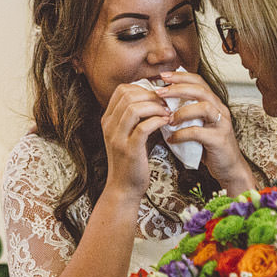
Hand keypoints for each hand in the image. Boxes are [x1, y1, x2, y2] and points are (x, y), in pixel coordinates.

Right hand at [99, 83, 172, 197]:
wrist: (123, 188)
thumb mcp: (127, 135)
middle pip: (128, 94)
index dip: (143, 88)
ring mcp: (117, 137)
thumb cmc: (131, 161)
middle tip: (166, 102)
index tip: (158, 96)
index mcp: (108, 119)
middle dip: (151, 95)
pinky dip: (158, 121)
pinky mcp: (129, 149)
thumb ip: (135, 117)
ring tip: (168, 112)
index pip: (122, 90)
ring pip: (135, 107)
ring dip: (156, 107)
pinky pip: (144, 126)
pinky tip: (166, 123)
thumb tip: (155, 98)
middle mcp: (109, 125)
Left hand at [158, 70, 253, 191]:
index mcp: (214, 103)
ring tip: (168, 119)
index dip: (181, 77)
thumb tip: (160, 105)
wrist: (228, 168)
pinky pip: (198, 132)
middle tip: (160, 92)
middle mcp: (220, 109)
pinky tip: (171, 139)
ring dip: (182, 111)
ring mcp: (222, 124)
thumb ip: (185, 114)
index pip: (198, 82)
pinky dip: (182, 134)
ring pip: (204, 107)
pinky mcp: (219, 139)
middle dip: (178, 88)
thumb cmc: (210, 147)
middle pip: (201, 90)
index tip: (162, 76)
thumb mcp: (197, 125)